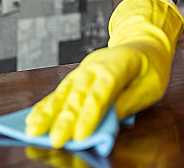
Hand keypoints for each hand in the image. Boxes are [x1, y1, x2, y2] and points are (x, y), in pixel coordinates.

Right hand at [25, 0, 183, 148]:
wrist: (143, 43)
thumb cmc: (150, 67)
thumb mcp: (150, 87)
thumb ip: (127, 103)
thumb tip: (106, 124)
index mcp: (120, 63)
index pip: (103, 89)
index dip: (91, 113)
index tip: (80, 135)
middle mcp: (97, 65)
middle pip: (80, 93)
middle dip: (66, 119)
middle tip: (55, 140)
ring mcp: (84, 69)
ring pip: (64, 92)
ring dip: (48, 112)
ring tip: (33, 130)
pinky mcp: (77, 76)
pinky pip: (60, 92)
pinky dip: (46, 106)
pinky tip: (33, 119)